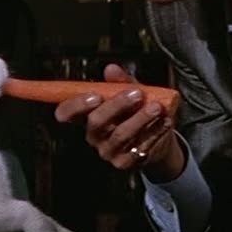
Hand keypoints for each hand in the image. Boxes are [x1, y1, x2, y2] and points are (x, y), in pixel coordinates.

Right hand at [52, 64, 182, 177]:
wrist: (157, 136)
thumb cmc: (136, 111)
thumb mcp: (129, 92)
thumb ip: (120, 82)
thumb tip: (111, 69)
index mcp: (87, 116)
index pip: (66, 113)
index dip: (75, 105)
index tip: (95, 95)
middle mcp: (94, 135)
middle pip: (96, 122)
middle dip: (116, 105)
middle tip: (137, 94)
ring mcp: (108, 151)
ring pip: (120, 135)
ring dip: (140, 119)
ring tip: (157, 107)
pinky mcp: (125, 162)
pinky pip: (138, 147)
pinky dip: (154, 132)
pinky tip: (165, 121)